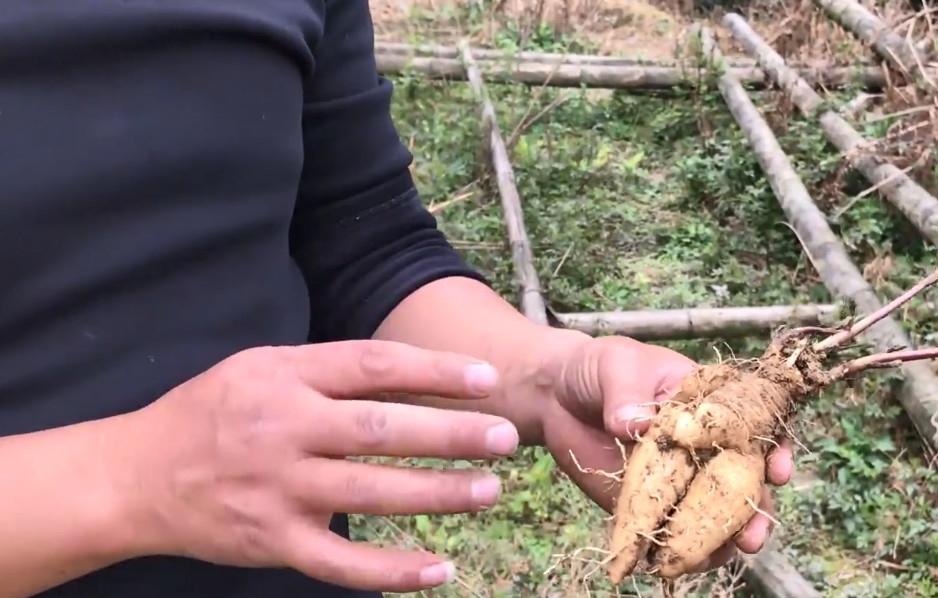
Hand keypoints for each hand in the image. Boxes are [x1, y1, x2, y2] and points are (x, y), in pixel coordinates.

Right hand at [120, 341, 519, 591]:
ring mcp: (278, 490)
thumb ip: (328, 369)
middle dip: (452, 435)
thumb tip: (410, 373)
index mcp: (285, 378)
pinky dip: (392, 569)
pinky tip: (439, 569)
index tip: (486, 379)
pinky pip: (341, 563)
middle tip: (506, 438)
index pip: (373, 367)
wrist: (135, 477)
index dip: (434, 372)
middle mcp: (285, 430)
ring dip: (439, 495)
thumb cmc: (209, 413)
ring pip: (373, 495)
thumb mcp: (260, 368)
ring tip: (490, 491)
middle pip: (383, 431)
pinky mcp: (272, 542)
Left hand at [539, 333, 793, 569]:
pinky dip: (683, 549)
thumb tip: (634, 424)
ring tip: (729, 552)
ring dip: (726, 536)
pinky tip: (688, 562)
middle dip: (755, 508)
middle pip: (743, 478)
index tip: (776, 470)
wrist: (558, 394)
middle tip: (754, 533)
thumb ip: (627, 393)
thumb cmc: (601, 368)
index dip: (773, 449)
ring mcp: (681, 478)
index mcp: (711, 404)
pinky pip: (673, 531)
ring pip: (715, 512)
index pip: (756, 426)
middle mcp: (705, 445)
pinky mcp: (650, 504)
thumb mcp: (617, 366)